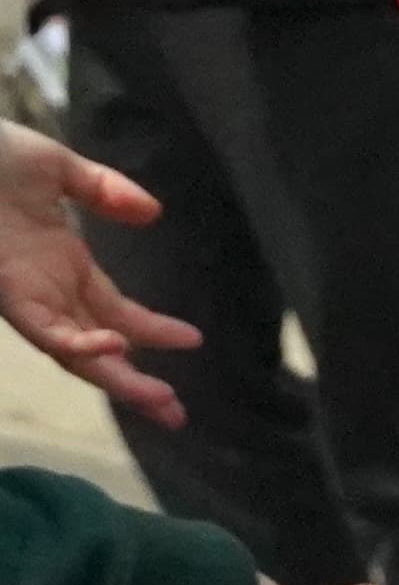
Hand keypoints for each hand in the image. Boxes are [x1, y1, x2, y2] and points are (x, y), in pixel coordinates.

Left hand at [0, 120, 197, 425]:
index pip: (114, 312)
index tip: (193, 341)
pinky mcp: (7, 293)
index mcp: (62, 268)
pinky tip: (114, 346)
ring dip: (115, 378)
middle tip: (177, 415)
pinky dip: (78, 342)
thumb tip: (153, 214)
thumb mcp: (58, 169)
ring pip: (74, 353)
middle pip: (98, 350)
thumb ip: (105, 191)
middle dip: (136, 383)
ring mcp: (26, 297)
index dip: (152, 330)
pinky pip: (44, 328)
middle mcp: (46, 293)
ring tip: (158, 398)